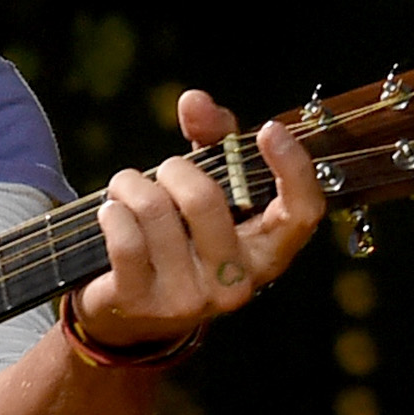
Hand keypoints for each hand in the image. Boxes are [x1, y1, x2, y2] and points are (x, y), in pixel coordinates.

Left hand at [72, 89, 327, 349]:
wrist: (133, 313)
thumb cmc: (182, 237)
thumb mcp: (208, 187)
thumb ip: (213, 139)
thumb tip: (195, 101)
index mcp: (267, 254)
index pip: (301, 214)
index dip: (293, 170)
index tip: (269, 130)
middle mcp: (236, 284)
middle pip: (206, 200)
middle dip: (175, 170)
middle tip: (163, 172)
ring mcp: (189, 300)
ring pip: (156, 211)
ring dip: (133, 185)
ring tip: (127, 189)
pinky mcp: (142, 303)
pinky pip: (125, 238)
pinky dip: (112, 212)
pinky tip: (111, 213)